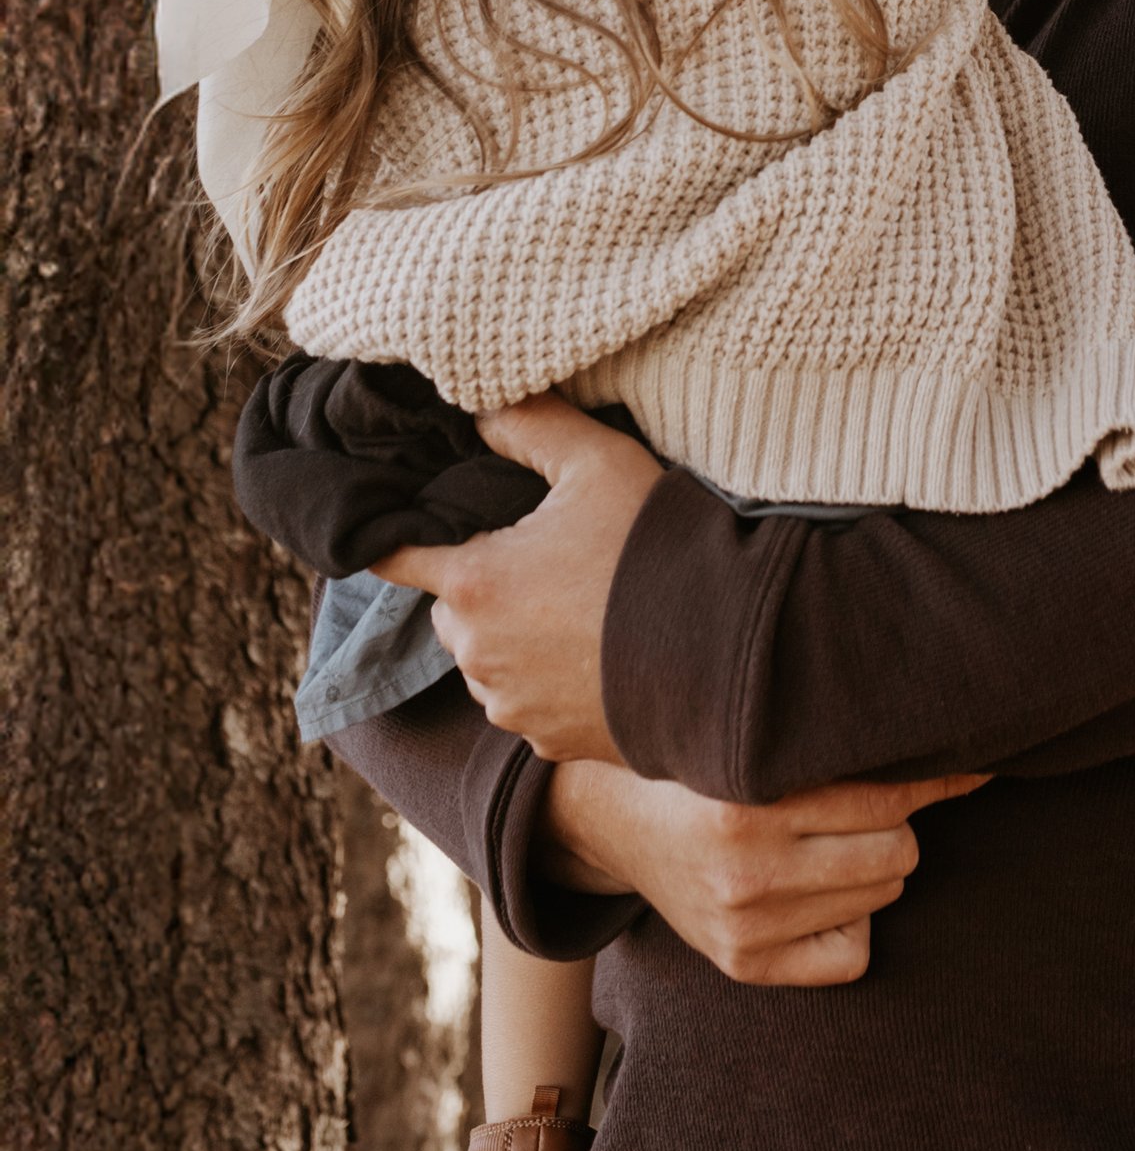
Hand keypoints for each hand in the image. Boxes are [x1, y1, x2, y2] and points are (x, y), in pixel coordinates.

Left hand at [376, 393, 660, 763]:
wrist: (720, 651)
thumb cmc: (651, 549)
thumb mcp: (598, 462)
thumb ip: (533, 426)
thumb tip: (482, 407)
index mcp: (474, 582)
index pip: (399, 559)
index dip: (397, 539)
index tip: (405, 530)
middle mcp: (477, 653)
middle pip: (454, 610)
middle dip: (482, 587)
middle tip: (545, 560)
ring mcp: (511, 704)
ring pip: (488, 660)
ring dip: (514, 637)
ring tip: (580, 608)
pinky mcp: (548, 742)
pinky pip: (528, 703)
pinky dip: (549, 681)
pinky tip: (599, 653)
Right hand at [541, 758, 985, 986]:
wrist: (619, 822)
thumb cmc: (706, 764)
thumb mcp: (751, 737)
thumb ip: (823, 735)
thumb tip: (929, 721)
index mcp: (746, 802)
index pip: (883, 796)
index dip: (936, 776)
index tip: (972, 760)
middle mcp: (746, 871)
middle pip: (895, 851)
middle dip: (897, 823)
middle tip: (870, 803)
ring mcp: (746, 926)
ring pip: (881, 896)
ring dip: (875, 865)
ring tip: (832, 840)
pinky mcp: (745, 965)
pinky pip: (853, 955)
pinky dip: (854, 924)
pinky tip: (823, 892)